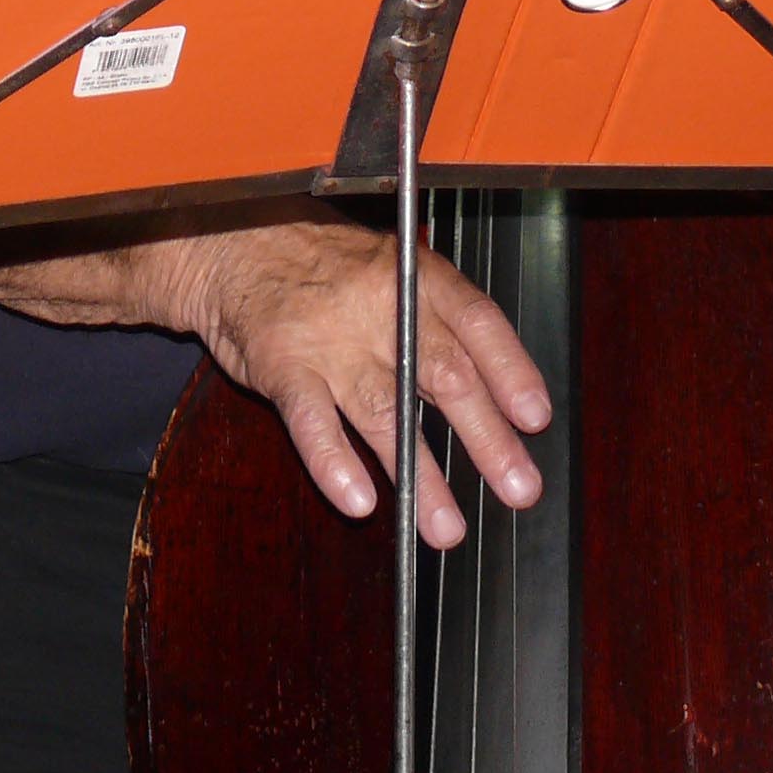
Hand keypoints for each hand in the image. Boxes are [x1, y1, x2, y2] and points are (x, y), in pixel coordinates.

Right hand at [164, 216, 550, 544]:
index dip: (510, 369)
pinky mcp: (282, 364)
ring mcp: (330, 337)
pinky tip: (358, 500)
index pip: (476, 320)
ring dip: (420, 476)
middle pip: (442, 373)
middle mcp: (380, 306)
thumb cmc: (326, 266)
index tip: (535, 417)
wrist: (237, 245)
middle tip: (519, 488)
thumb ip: (436, 323)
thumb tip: (494, 394)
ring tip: (446, 528)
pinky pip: (312, 420)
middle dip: (486, 436)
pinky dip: (334, 462)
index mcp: (416, 277)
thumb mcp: (390, 269)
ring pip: (384, 411)